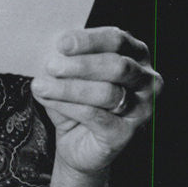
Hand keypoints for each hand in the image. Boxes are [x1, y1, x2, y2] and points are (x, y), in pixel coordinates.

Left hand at [30, 27, 162, 174]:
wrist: (78, 145)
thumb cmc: (77, 104)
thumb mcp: (69, 77)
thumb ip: (65, 63)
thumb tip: (49, 53)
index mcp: (136, 55)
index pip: (117, 40)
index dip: (90, 40)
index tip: (62, 43)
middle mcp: (147, 80)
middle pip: (117, 66)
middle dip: (81, 65)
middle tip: (51, 65)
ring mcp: (141, 108)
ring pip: (106, 92)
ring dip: (69, 88)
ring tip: (40, 85)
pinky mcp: (126, 133)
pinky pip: (95, 116)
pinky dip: (68, 106)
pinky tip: (48, 100)